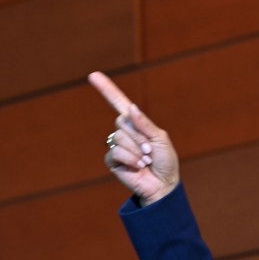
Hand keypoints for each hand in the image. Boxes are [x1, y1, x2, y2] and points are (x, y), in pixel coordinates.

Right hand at [89, 71, 179, 205]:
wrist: (163, 184)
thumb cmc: (165, 161)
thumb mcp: (160, 138)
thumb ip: (145, 123)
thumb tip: (131, 107)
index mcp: (137, 123)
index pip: (119, 102)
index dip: (107, 89)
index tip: (93, 75)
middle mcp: (125, 132)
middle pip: (122, 121)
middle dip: (139, 136)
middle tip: (150, 150)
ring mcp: (117, 146)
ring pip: (119, 137)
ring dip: (136, 150)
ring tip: (145, 160)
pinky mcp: (112, 161)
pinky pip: (115, 152)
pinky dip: (129, 159)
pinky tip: (137, 166)